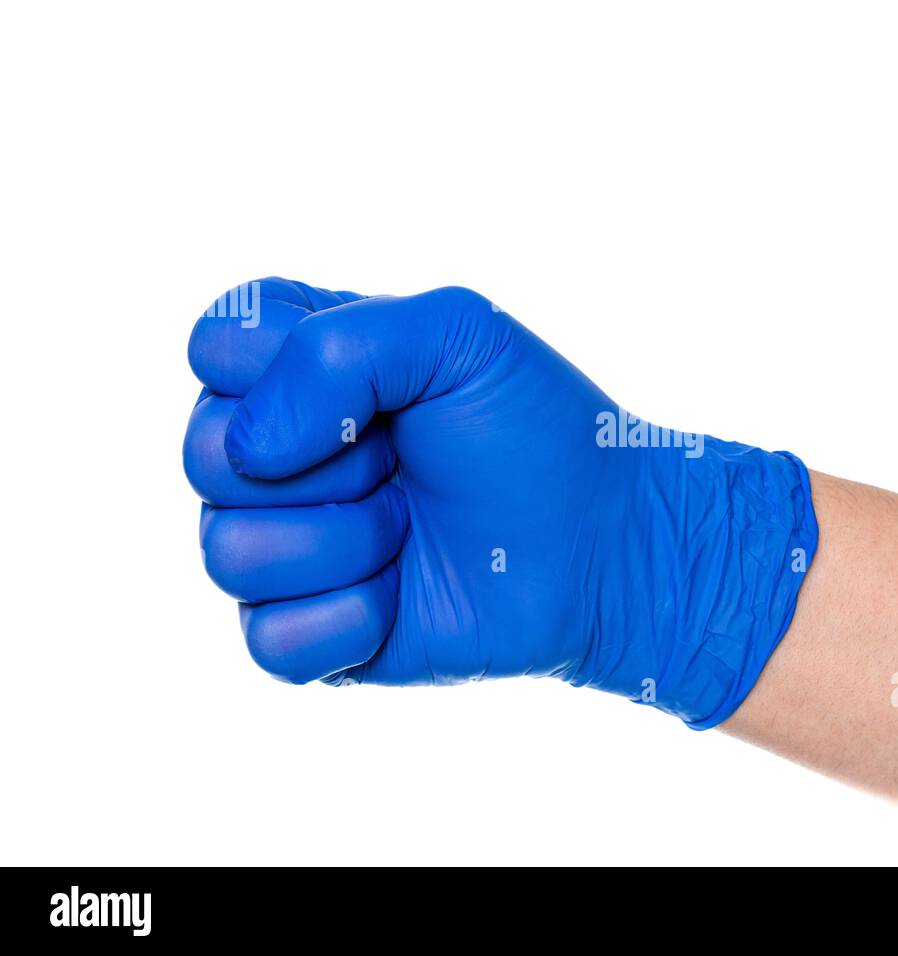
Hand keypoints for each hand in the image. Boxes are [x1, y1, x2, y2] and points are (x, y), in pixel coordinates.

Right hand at [184, 278, 816, 726]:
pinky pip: (268, 640)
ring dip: (347, 541)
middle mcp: (276, 458)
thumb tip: (246, 450)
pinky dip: (350, 618)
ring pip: (229, 553)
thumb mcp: (457, 332)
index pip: (211, 350)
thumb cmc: (535, 430)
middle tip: (403, 462)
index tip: (379, 390)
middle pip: (201, 456)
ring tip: (412, 527)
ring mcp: (287, 548)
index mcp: (296, 370)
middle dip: (323, 462)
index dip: (283, 371)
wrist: (602, 543)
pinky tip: (401, 597)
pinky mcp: (310, 634)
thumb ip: (335, 347)